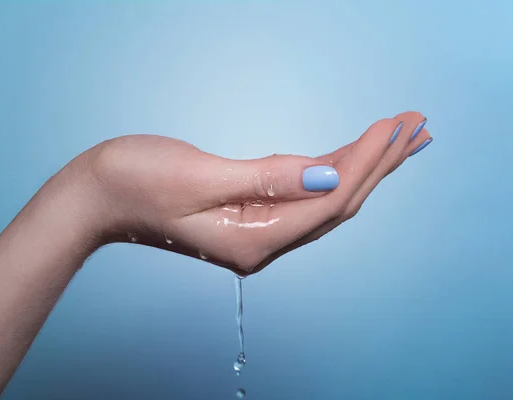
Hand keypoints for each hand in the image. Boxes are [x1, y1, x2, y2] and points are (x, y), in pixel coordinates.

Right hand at [79, 111, 431, 274]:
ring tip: (400, 136)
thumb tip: (328, 173)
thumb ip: (268, 179)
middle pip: (338, 201)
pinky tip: (354, 154)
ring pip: (326, 196)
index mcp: (254, 239)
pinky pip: (303, 192)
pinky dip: (332, 168)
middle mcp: (263, 240)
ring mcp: (258, 229)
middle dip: (380, 163)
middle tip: (418, 126)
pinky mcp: (249, 213)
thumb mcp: (200, 177)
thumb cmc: (134, 183)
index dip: (366, 160)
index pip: (329, 198)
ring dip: (364, 165)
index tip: (395, 124)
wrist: (94, 196)